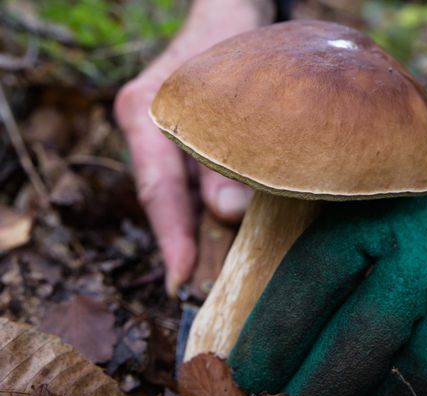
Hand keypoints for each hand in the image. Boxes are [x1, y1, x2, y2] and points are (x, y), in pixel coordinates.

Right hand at [115, 0, 271, 295]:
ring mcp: (158, 132)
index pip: (159, 191)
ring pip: (177, 192)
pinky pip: (188, 180)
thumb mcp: (233, 99)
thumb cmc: (232, 44)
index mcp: (145, 114)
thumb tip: (225, 216)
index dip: (171, 239)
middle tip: (203, 289)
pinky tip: (222, 232)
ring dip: (196, 229)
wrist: (232, 13)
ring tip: (213, 271)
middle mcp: (144, 126)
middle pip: (165, 199)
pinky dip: (204, 207)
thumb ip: (224, 158)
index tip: (181, 281)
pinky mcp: (177, 136)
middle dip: (185, 243)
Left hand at [228, 77, 426, 395]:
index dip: (270, 336)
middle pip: (359, 342)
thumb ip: (301, 220)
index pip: (310, 283)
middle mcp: (422, 264)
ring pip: (411, 380)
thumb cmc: (410, 202)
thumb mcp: (359, 195)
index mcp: (373, 220)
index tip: (246, 369)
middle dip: (312, 386)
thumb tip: (228, 243)